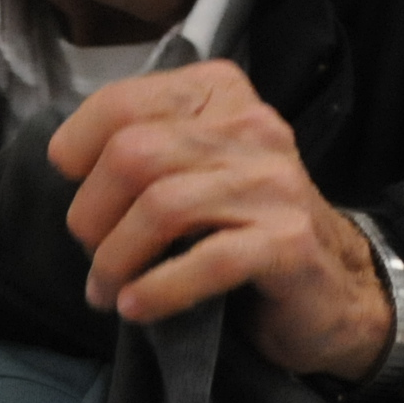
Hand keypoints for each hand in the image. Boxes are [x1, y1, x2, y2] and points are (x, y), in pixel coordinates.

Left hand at [46, 61, 392, 382]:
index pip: (123, 102)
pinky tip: (137, 308)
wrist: (336, 288)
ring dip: (116, 260)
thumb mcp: (195, 168)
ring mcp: (274, 183)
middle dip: (92, 215)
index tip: (75, 190)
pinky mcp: (287, 242)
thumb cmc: (246, 227)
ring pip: (162, 207)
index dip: (79, 149)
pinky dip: (158, 290)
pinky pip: (206, 261)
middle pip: (134, 154)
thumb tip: (68, 164)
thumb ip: (145, 149)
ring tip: (107, 292)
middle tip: (93, 255)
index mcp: (221, 95)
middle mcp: (252, 127)